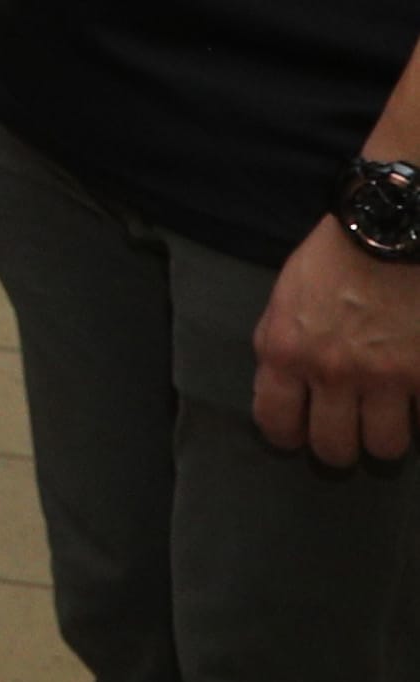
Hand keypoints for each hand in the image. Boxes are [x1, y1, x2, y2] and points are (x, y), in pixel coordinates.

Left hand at [253, 218, 419, 466]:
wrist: (389, 232)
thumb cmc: (332, 260)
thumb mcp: (285, 300)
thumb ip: (280, 344)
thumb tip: (282, 384)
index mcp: (287, 353)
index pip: (275, 423)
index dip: (286, 435)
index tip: (298, 433)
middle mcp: (332, 373)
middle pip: (333, 449)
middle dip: (338, 447)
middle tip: (348, 432)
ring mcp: (385, 378)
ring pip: (384, 447)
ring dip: (384, 437)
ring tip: (386, 418)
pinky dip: (418, 413)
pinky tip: (412, 397)